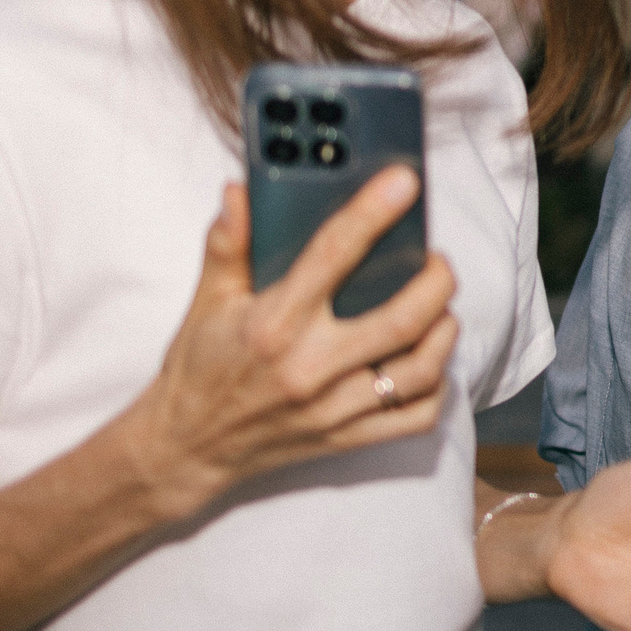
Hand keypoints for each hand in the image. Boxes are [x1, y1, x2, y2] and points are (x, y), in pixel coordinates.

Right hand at [128, 172, 460, 518]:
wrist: (186, 447)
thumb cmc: (199, 366)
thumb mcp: (206, 301)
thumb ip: (227, 244)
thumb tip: (239, 191)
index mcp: (273, 324)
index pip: (333, 255)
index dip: (373, 213)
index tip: (403, 183)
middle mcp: (309, 367)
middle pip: (401, 320)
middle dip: (436, 282)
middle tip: (438, 261)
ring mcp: (332, 408)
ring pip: (418, 370)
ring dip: (444, 333)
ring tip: (442, 308)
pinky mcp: (346, 438)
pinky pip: (415, 418)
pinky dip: (437, 388)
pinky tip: (432, 361)